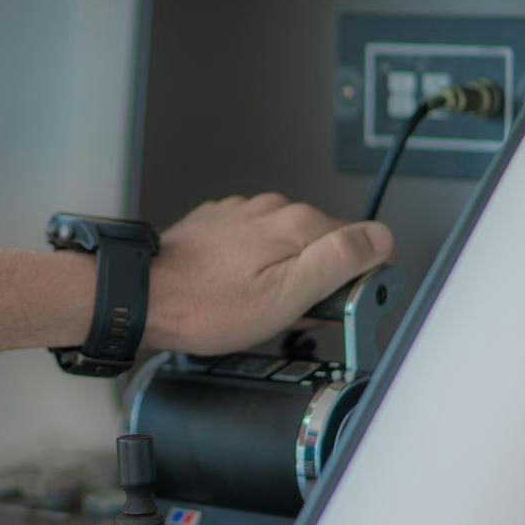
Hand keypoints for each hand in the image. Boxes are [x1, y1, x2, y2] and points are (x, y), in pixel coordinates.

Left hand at [144, 194, 393, 355]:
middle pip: (322, 248)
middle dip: (315, 285)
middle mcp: (272, 209)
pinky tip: (235, 293)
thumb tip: (382, 239)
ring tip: (255, 308)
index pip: (361, 245)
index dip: (353, 284)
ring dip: (283, 279)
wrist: (143, 298)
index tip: (332, 308)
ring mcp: (243, 214)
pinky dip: (253, 271)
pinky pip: (254, 248)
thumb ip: (340, 262)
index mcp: (298, 224)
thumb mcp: (287, 296)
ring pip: (287, 249)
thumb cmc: (205, 306)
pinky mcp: (219, 225)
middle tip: (287, 316)